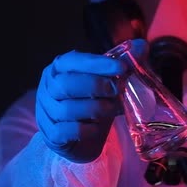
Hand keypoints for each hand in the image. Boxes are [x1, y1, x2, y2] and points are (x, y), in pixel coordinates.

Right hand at [36, 39, 145, 162]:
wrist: (81, 141)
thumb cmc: (93, 105)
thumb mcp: (107, 83)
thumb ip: (122, 64)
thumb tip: (141, 46)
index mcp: (58, 69)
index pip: (73, 61)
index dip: (97, 64)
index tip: (122, 68)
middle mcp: (48, 89)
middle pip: (66, 85)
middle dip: (95, 86)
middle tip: (117, 90)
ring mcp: (46, 113)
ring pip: (67, 109)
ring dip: (96, 108)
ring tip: (114, 109)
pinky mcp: (51, 135)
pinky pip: (66, 131)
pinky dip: (86, 129)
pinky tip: (98, 128)